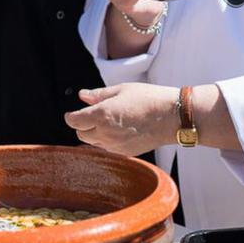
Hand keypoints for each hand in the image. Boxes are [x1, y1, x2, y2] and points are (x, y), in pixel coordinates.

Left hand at [64, 83, 178, 155]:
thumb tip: (82, 96)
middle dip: (83, 125)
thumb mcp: (121, 90)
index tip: (73, 113)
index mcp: (102, 115)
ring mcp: (115, 146)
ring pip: (94, 142)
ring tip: (111, 120)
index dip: (71, 116)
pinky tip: (121, 129)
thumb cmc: (148, 98)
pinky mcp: (125, 153)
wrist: (172, 117)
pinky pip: (108, 148)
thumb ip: (98, 95)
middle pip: (81, 134)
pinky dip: (108, 140)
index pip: (74, 122)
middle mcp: (106, 133)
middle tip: (94, 114)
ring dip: (95, 133)